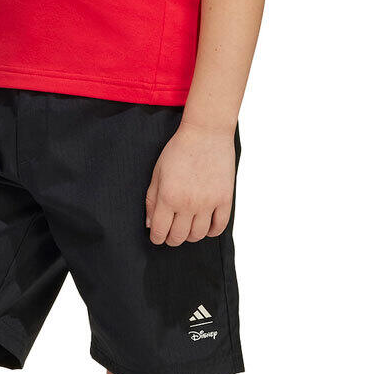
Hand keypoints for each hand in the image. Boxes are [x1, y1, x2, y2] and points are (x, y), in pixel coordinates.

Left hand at [145, 121, 235, 245]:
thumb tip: (150, 224)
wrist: (206, 133)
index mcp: (168, 196)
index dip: (157, 237)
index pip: (159, 230)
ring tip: (187, 228)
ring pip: (198, 235)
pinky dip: (211, 232)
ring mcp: (208, 203)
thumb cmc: (179, 150)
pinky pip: (219, 227)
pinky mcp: (224, 199)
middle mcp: (188, 203)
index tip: (157, 236)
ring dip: (190, 236)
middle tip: (171, 234)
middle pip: (178, 237)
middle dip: (171, 239)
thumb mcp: (157, 172)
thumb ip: (151, 200)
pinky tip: (205, 226)